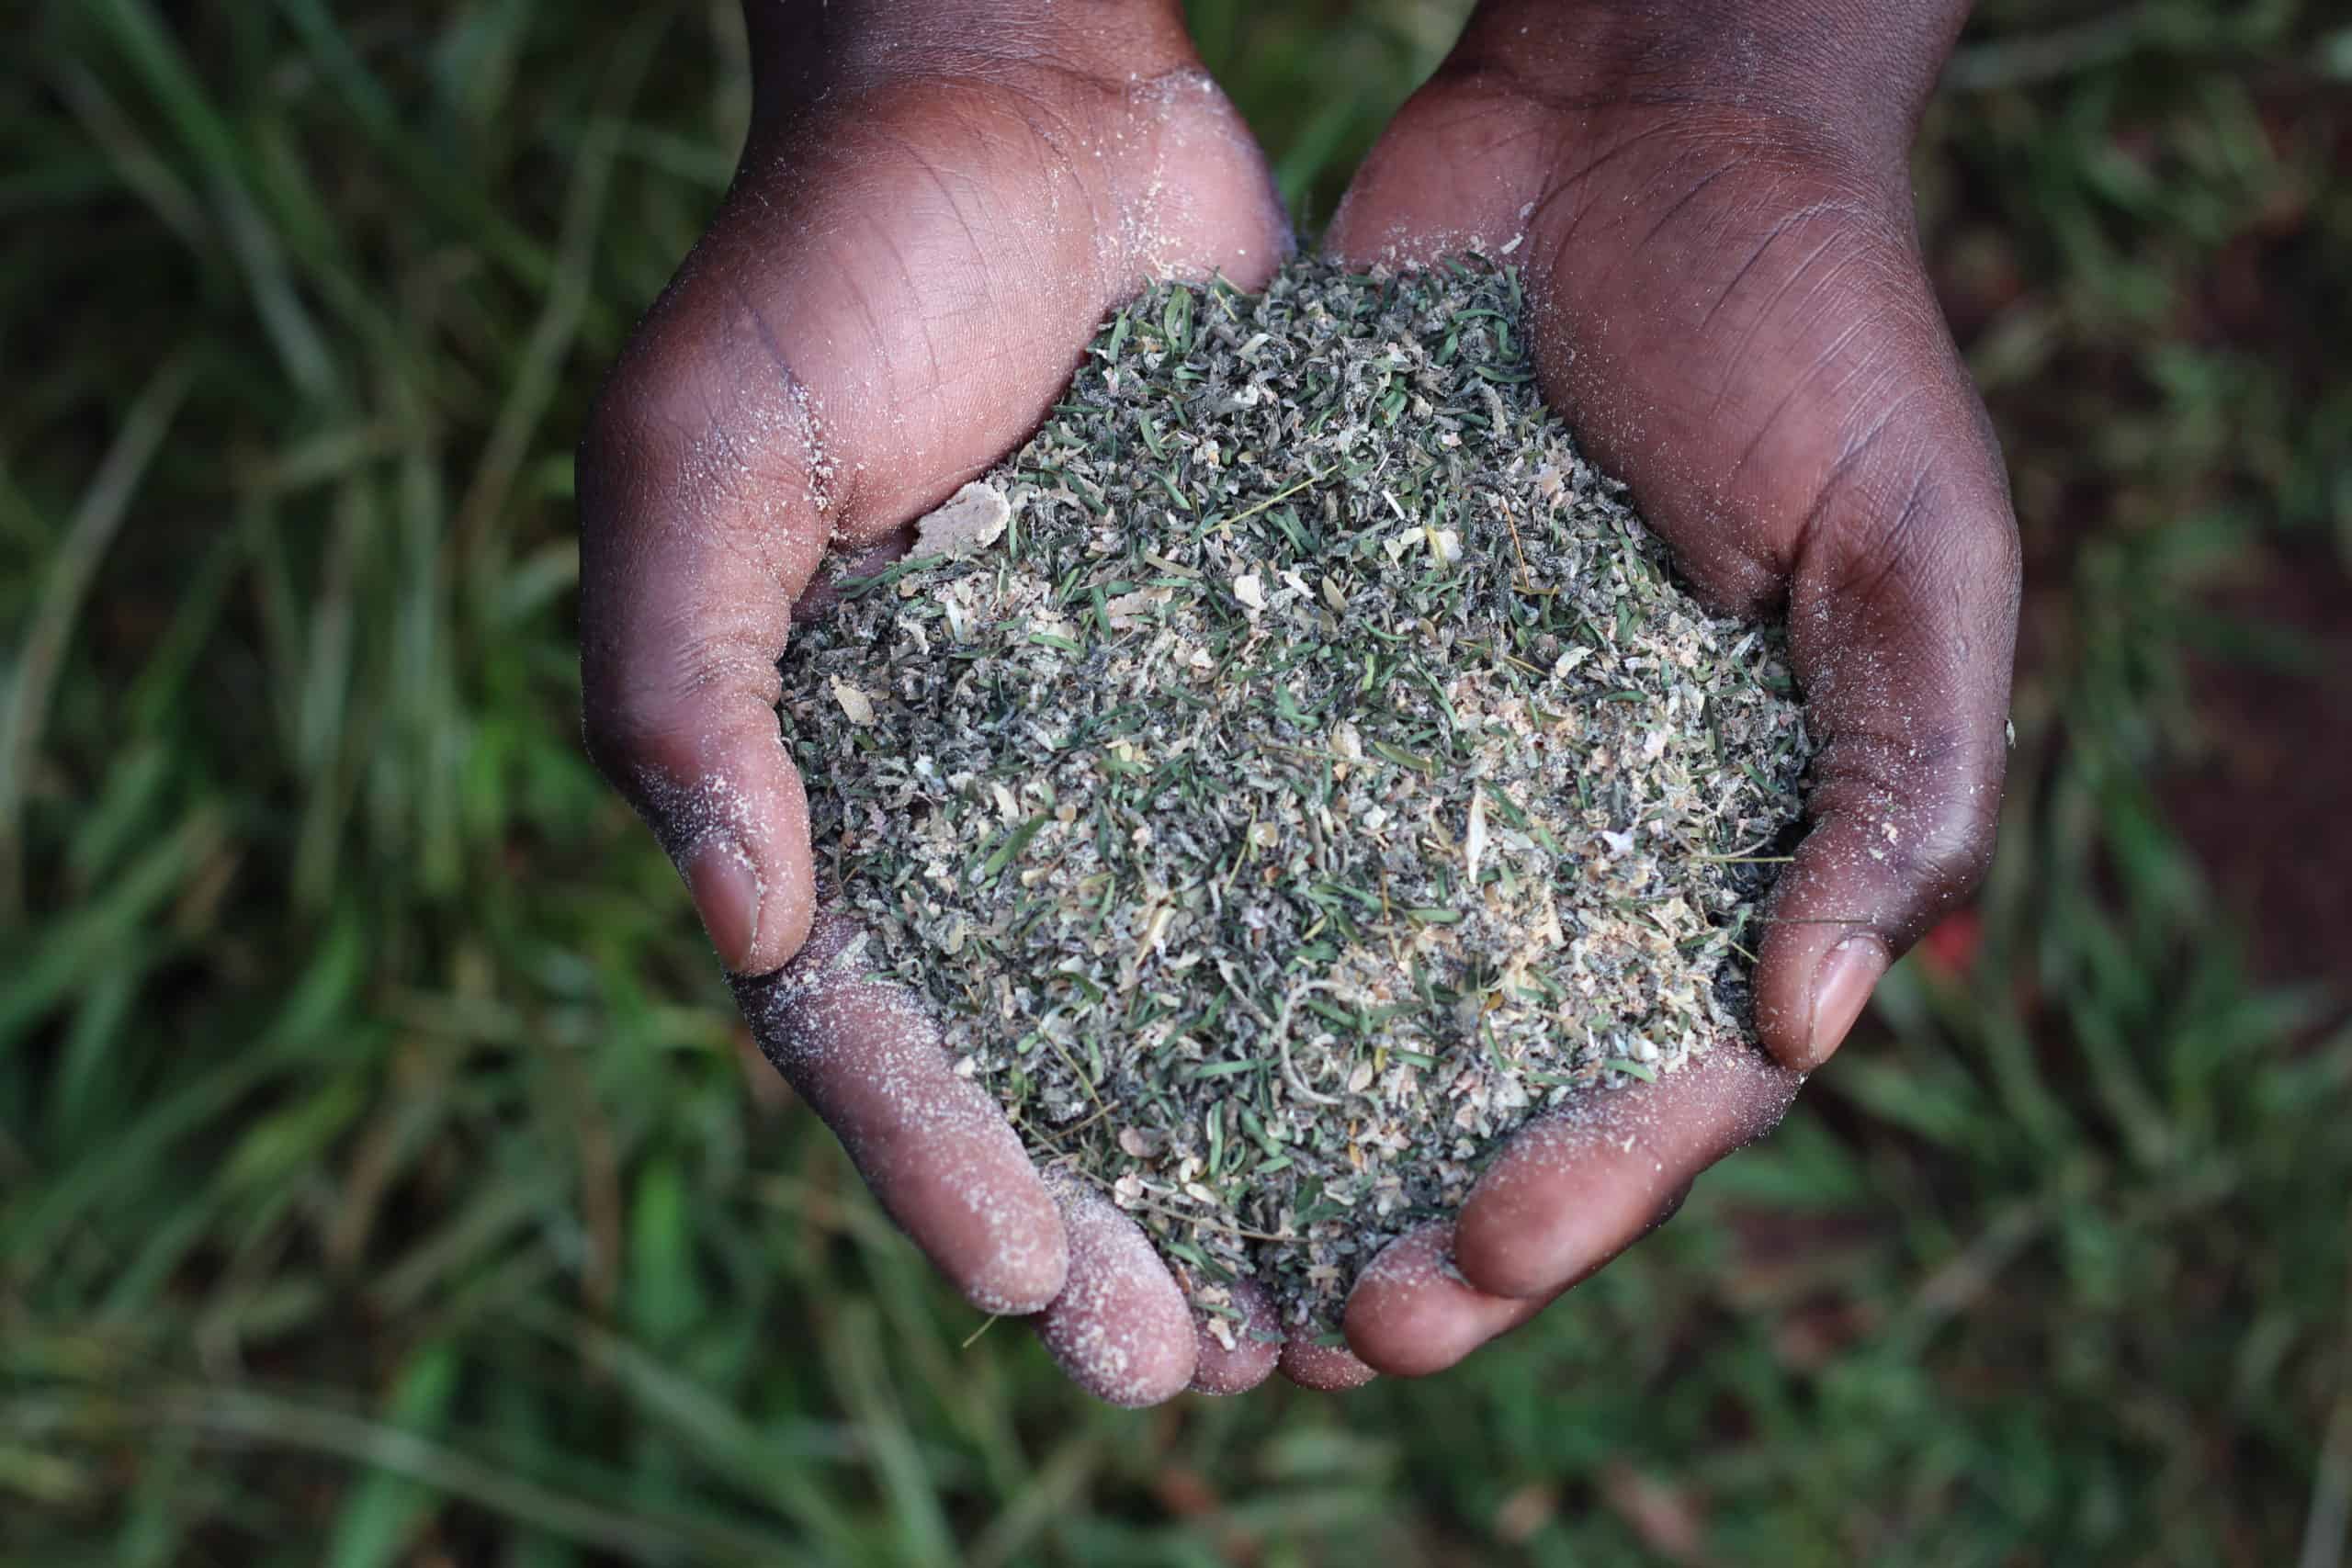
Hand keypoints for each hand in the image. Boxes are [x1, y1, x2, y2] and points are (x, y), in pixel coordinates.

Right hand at [577, 0, 1303, 1401]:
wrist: (1022, 106)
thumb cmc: (831, 260)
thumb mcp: (706, 448)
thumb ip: (688, 677)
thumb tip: (742, 919)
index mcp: (819, 789)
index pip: (865, 1029)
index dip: (938, 1167)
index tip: (1037, 1282)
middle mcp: (971, 805)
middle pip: (1031, 1066)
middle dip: (1102, 1224)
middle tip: (1194, 1365)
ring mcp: (1112, 759)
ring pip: (1178, 1005)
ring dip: (1243, 1160)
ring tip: (1329, 1300)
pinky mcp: (1249, 686)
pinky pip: (1300, 857)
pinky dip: (1351, 983)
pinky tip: (1434, 1087)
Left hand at [1325, 0, 2019, 1373]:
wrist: (1636, 142)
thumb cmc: (1818, 334)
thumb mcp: (1917, 552)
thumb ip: (1901, 782)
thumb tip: (1809, 1024)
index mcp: (1733, 845)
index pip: (1670, 1079)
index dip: (1590, 1190)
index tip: (1484, 1261)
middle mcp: (1568, 836)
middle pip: (1492, 1083)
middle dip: (1420, 1221)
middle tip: (1323, 1326)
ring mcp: (1434, 765)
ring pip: (1353, 996)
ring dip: (1287, 1138)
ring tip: (1198, 1249)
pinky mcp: (1314, 669)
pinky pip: (1251, 822)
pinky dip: (1190, 934)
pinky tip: (1104, 1029)